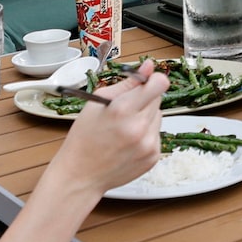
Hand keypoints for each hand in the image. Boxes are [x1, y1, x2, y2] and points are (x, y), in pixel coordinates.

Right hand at [53, 61, 166, 195]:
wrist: (82, 175)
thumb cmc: (84, 137)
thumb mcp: (97, 103)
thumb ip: (127, 83)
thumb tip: (148, 67)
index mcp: (123, 110)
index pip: (159, 84)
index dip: (154, 79)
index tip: (147, 81)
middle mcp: (140, 128)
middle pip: (158, 98)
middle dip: (145, 98)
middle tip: (125, 109)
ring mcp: (149, 144)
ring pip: (159, 116)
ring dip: (146, 117)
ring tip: (124, 128)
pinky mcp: (153, 156)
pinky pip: (157, 134)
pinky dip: (146, 134)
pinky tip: (128, 141)